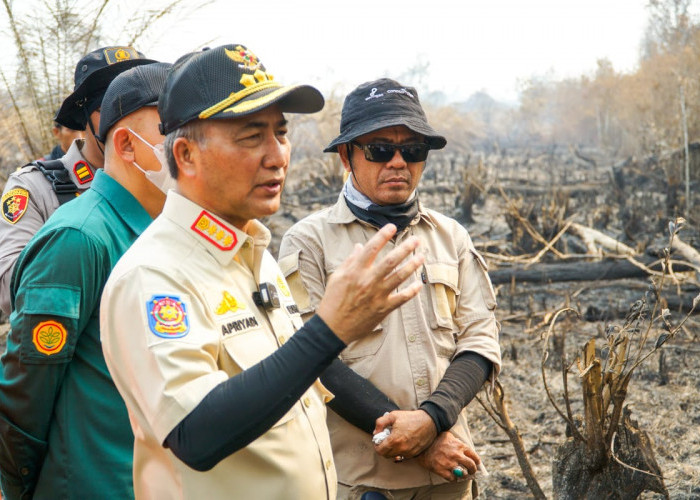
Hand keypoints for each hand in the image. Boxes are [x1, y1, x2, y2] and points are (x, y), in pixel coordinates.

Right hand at [317, 224, 423, 343]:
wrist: (333, 328)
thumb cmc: (333, 301)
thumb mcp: (337, 277)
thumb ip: (350, 261)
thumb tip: (360, 246)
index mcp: (355, 271)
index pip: (372, 248)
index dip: (383, 235)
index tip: (392, 226)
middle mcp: (368, 281)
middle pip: (391, 260)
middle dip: (405, 248)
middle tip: (416, 240)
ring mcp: (377, 295)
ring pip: (400, 277)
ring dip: (413, 265)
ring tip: (422, 256)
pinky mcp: (383, 309)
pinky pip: (402, 298)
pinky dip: (412, 291)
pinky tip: (419, 284)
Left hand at [373, 410, 436, 458]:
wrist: (429, 422)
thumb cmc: (410, 418)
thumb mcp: (393, 415)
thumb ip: (380, 423)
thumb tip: (376, 433)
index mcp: (394, 440)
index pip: (380, 451)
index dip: (377, 445)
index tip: (379, 440)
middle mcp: (401, 449)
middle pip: (386, 455)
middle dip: (383, 448)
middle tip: (386, 439)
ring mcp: (408, 453)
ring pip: (394, 456)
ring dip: (391, 450)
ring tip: (394, 440)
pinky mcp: (414, 454)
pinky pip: (403, 455)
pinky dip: (400, 451)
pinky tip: (402, 442)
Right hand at [415, 432, 480, 480]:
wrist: (421, 445)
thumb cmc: (434, 438)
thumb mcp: (447, 435)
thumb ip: (456, 440)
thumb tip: (462, 446)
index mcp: (459, 445)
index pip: (474, 455)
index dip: (477, 461)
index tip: (477, 463)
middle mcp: (457, 455)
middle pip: (471, 465)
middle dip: (473, 470)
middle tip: (472, 471)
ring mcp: (449, 463)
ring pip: (463, 473)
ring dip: (463, 475)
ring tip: (461, 474)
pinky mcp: (441, 470)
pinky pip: (452, 479)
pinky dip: (453, 479)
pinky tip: (451, 477)